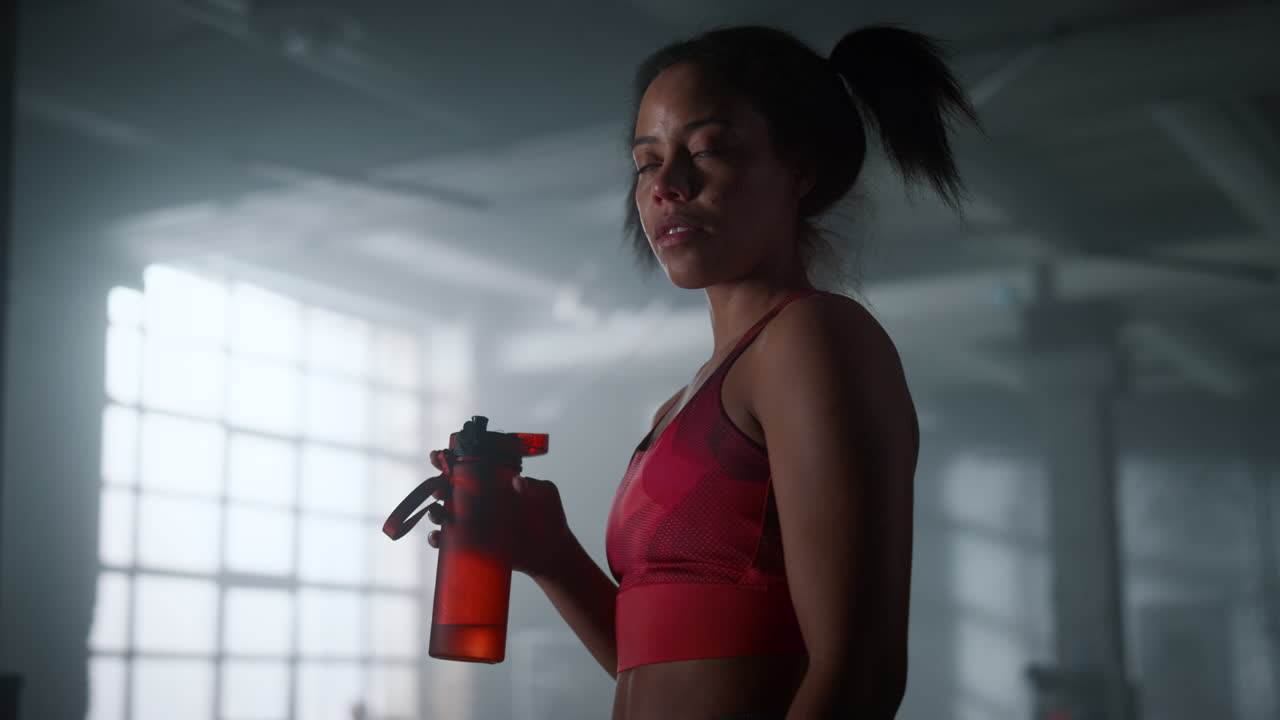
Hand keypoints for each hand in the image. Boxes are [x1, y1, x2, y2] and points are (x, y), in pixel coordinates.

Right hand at [421, 450, 574, 580]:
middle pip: (450, 490)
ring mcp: (476, 524)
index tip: (438, 457)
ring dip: (435, 513)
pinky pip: (451, 542)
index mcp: (494, 484)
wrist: (551, 550)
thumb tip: (517, 481)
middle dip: (436, 486)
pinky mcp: (476, 544)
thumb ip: (532, 486)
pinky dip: (439, 540)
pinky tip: (437, 539)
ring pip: (446, 515)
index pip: (468, 469)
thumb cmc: (549, 516)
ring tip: (437, 514)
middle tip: (437, 490)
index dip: (449, 462)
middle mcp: (480, 502)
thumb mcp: (544, 494)